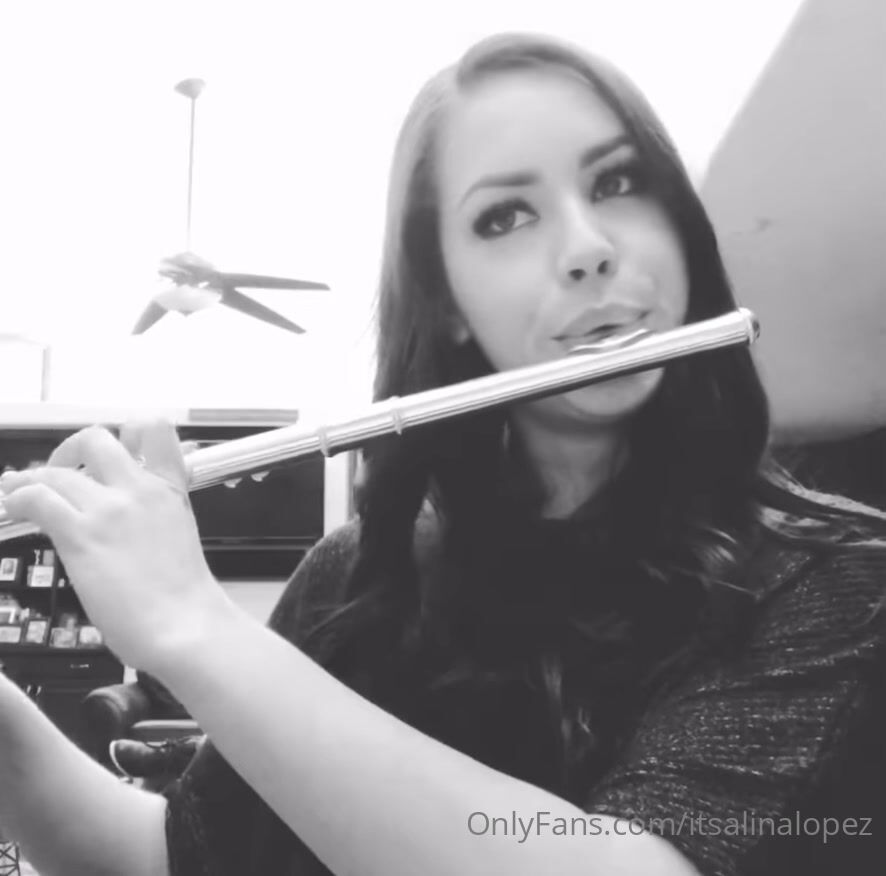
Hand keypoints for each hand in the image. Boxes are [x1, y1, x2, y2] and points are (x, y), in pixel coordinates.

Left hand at [0, 420, 225, 672]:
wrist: (184, 625)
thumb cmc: (182, 596)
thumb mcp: (179, 534)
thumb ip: (155, 511)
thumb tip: (128, 515)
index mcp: (170, 489)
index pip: (154, 428)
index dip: (126, 431)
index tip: (109, 450)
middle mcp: (140, 489)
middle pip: (96, 438)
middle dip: (68, 450)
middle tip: (58, 470)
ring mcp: (110, 509)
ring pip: (56, 470)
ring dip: (29, 479)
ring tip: (16, 493)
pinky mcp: (82, 535)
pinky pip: (36, 497)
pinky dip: (18, 499)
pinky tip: (15, 510)